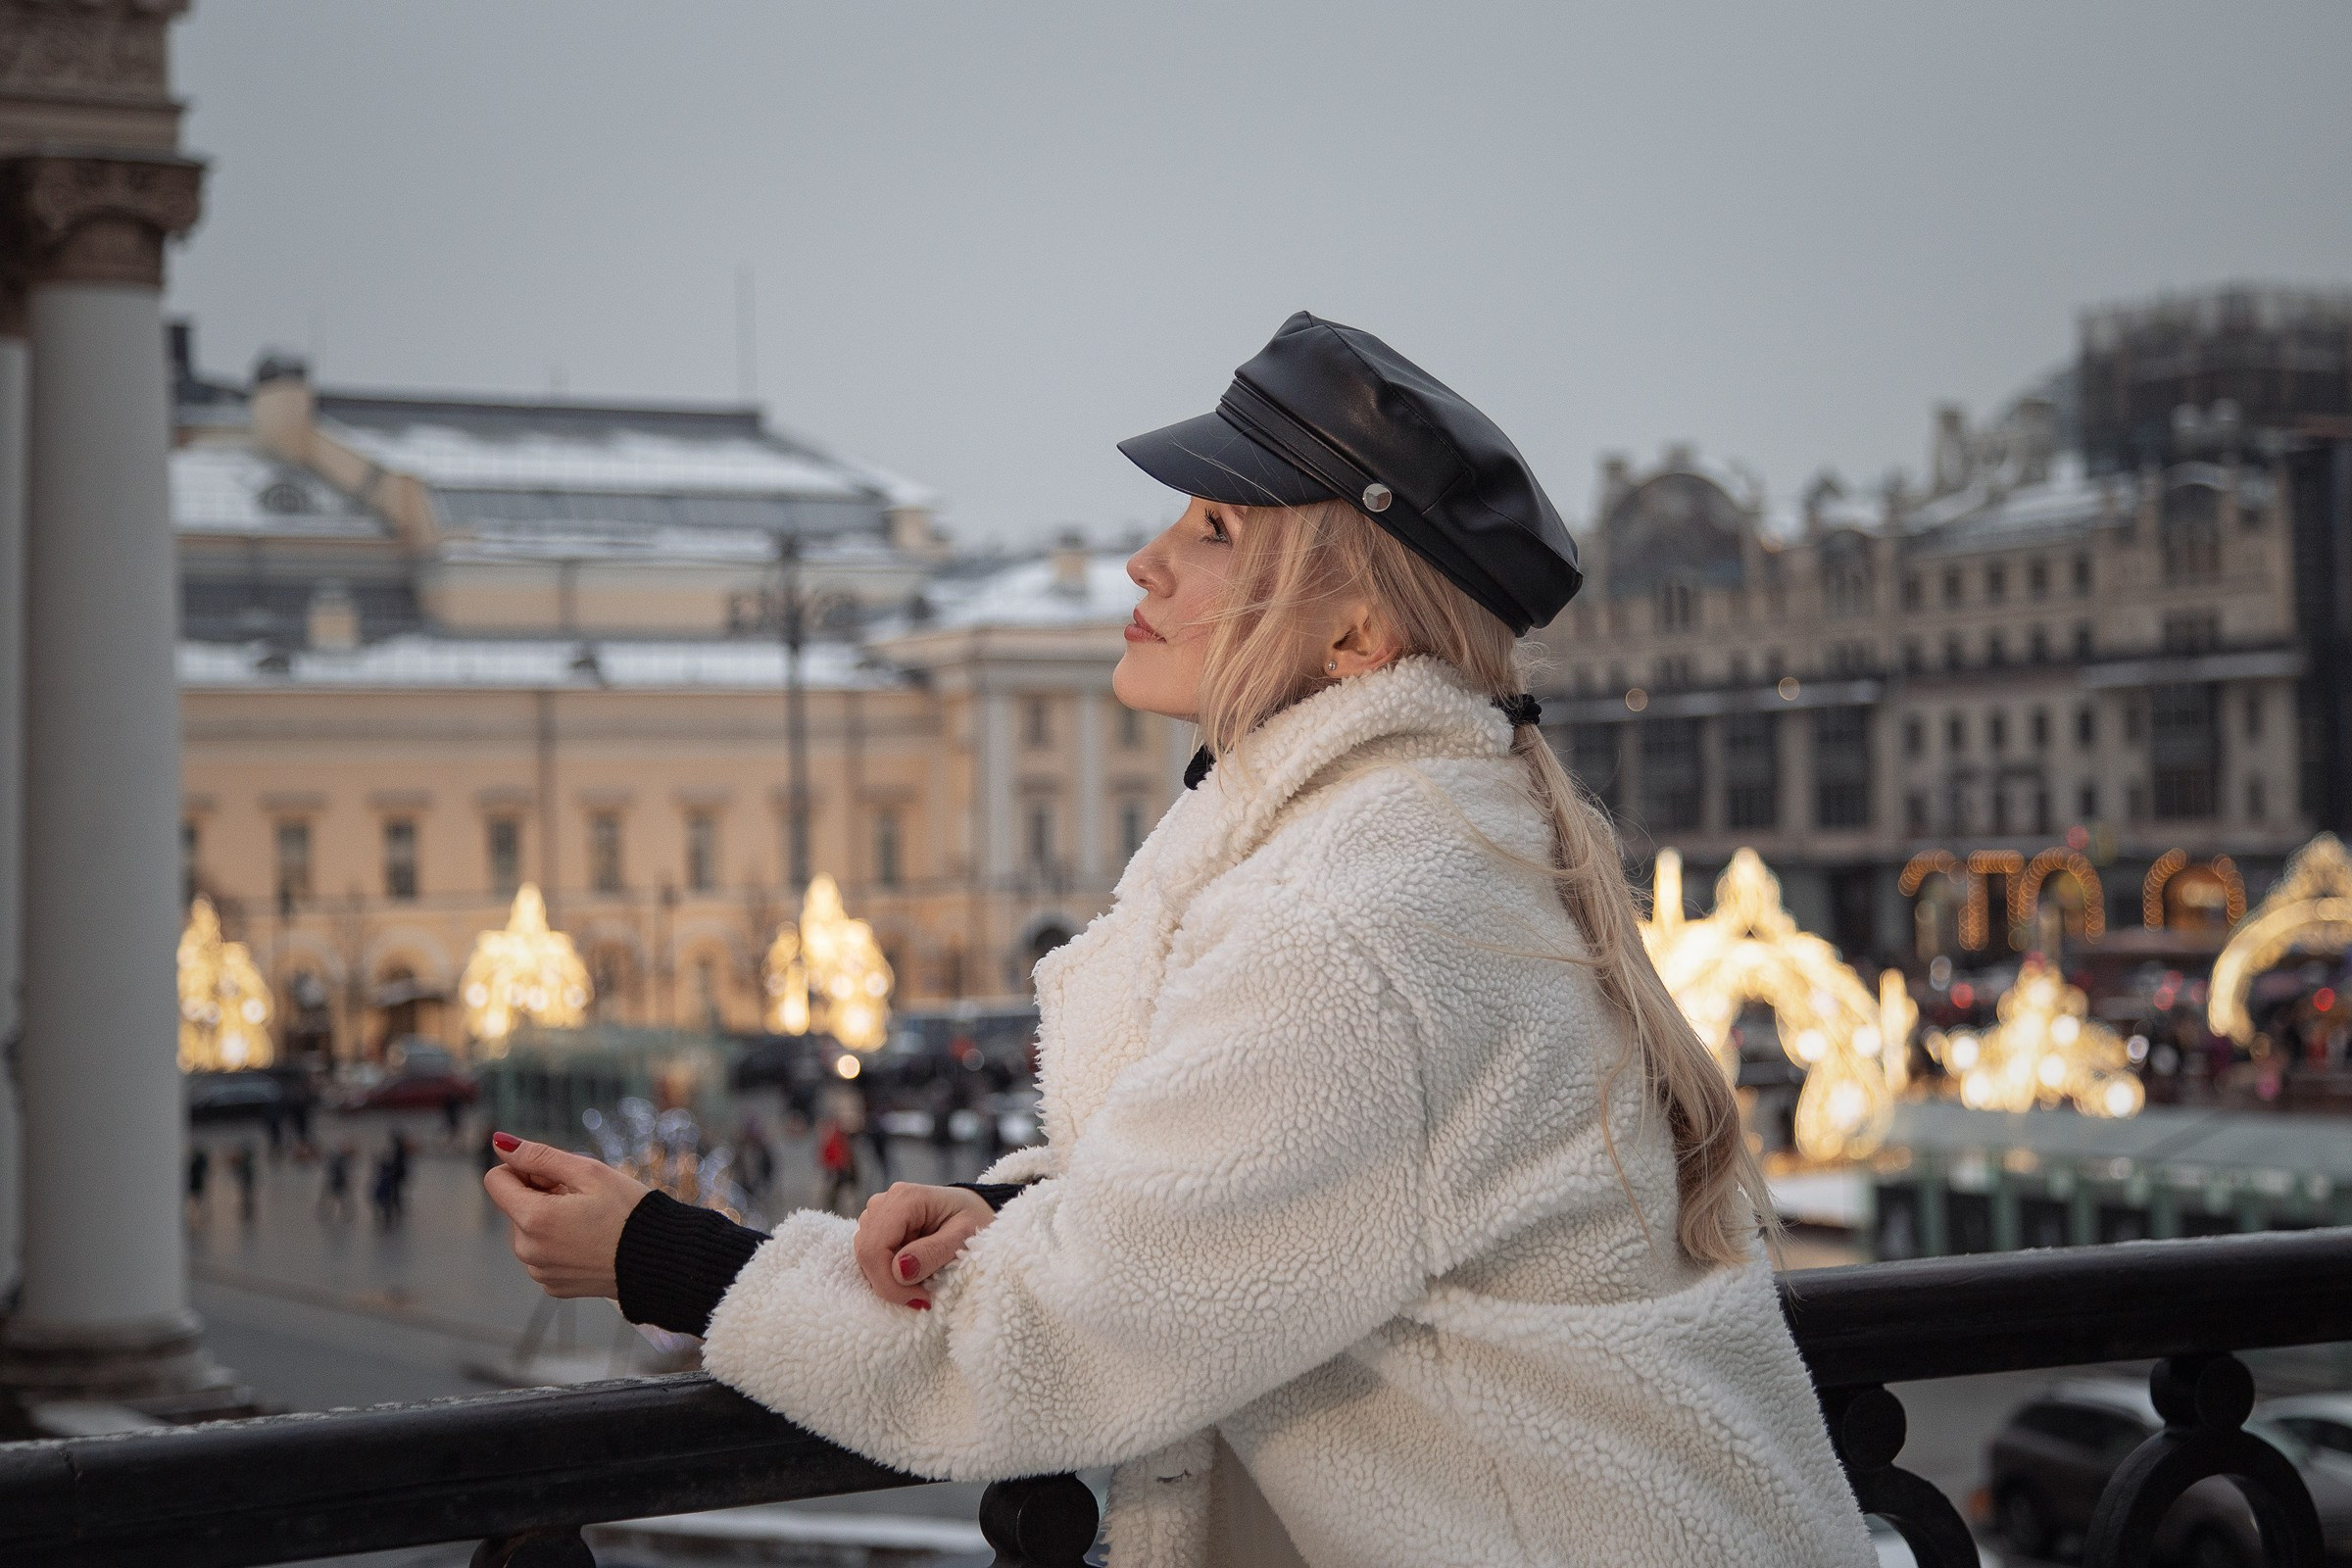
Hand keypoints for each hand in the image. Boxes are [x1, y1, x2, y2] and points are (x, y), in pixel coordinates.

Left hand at [483, 1133, 648, 1299]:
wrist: (661, 1260)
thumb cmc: (629, 1211)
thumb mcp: (588, 1172)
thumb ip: (539, 1156)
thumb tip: (499, 1142)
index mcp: (533, 1218)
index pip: (496, 1180)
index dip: (524, 1169)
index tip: (556, 1175)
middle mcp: (527, 1250)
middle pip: (516, 1206)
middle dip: (541, 1195)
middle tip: (584, 1197)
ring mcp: (539, 1272)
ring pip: (529, 1230)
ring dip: (551, 1219)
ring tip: (590, 1220)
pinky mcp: (553, 1285)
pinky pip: (543, 1254)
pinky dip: (560, 1243)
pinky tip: (590, 1241)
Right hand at [853, 1182, 996, 1307]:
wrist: (973, 1209)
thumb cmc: (972, 1219)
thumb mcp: (963, 1237)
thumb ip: (932, 1253)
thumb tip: (899, 1271)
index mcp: (904, 1199)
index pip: (875, 1248)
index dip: (889, 1282)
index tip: (920, 1299)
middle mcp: (884, 1202)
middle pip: (866, 1253)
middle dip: (890, 1284)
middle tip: (922, 1296)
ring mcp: (876, 1213)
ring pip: (866, 1257)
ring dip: (890, 1278)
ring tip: (923, 1280)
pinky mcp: (876, 1226)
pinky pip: (871, 1256)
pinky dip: (888, 1272)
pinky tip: (912, 1271)